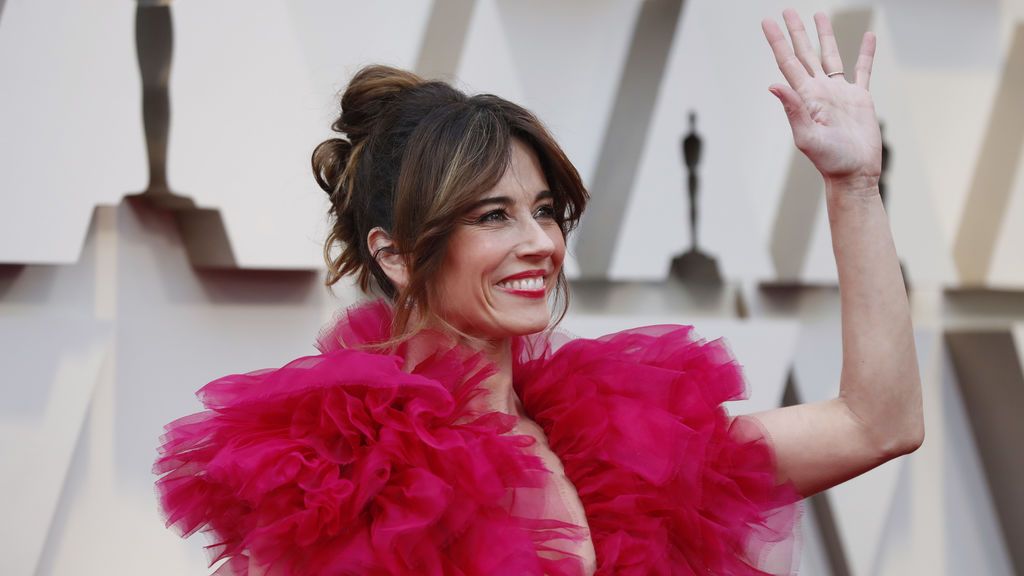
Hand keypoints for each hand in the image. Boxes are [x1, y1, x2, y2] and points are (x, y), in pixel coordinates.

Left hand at [762, 10, 881, 191]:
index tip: (768, 21)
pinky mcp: (860, 99)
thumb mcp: (807, 136)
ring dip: (824, 36)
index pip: (788, 62)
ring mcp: (839, 93)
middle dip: (796, 32)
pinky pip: (863, 70)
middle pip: (805, 53)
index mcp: (805, 97)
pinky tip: (868, 37)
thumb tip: (773, 85)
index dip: (778, 41)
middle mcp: (820, 91)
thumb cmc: (830, 160)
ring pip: (831, 56)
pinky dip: (865, 53)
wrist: (854, 174)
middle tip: (787, 10)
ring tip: (819, 16)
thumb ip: (792, 109)